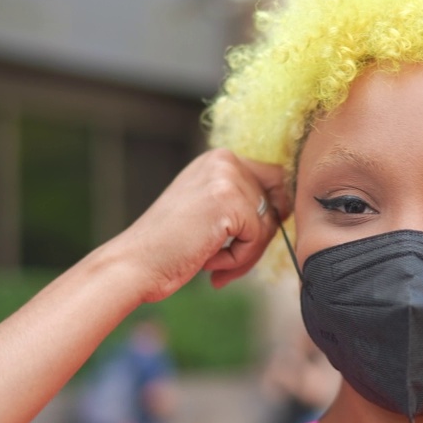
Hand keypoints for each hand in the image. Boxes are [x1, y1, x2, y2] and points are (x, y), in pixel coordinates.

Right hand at [111, 149, 290, 301]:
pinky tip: (208, 260)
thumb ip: (242, 204)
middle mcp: (224, 160)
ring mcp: (227, 178)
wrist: (135, 263)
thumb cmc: (169, 248)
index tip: (249, 238)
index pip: (275, 179)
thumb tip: (287, 210)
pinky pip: (257, 238)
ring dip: (245, 254)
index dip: (272, 213)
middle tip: (227, 261)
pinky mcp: (229, 200)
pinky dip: (238, 259)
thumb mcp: (208, 212)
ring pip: (268, 225)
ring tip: (211, 261)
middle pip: (277, 202)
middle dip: (257, 239)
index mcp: (218, 160)